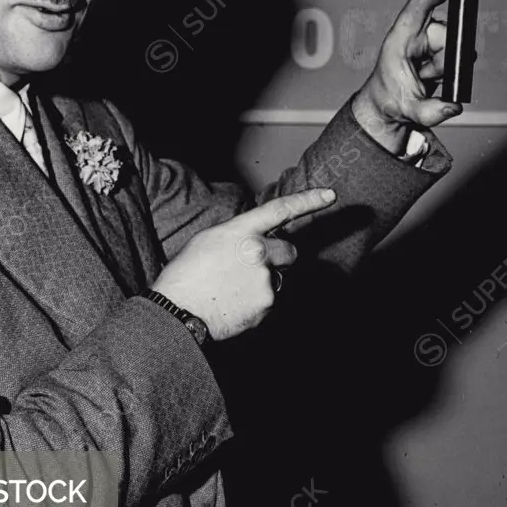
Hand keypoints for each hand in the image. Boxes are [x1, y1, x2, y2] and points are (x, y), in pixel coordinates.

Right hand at [151, 189, 335, 340]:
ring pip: (278, 278)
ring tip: (232, 289)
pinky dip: (256, 303)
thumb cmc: (186, 274)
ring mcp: (264, 281)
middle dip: (279, 257)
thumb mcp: (209, 240)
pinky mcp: (266, 306)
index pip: (281, 210)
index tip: (330, 196)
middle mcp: (258, 253)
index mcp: (241, 232)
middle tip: (253, 267)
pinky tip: (232, 303)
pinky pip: (269, 302)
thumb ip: (238, 235)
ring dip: (264, 281)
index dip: (308, 200)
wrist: (177, 311)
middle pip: (290, 251)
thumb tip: (255, 239)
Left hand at [352, 0, 469, 154]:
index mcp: (399, 41)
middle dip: (446, 56)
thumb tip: (453, 105)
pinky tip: (432, 79)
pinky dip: (447, 69)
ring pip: (451, 45)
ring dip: (444, 66)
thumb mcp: (410, 110)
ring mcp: (423, 44)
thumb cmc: (388, 102)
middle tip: (430, 76)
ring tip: (426, 80)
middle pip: (444, 31)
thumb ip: (433, 110)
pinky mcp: (432, 53)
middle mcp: (412, 38)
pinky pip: (452, 55)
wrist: (386, 109)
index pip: (420, 5)